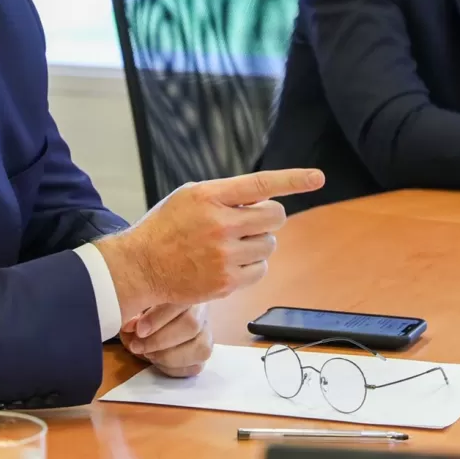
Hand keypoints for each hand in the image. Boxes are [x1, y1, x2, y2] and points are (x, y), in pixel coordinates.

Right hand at [96, 168, 324, 321]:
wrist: (141, 266)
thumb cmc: (167, 226)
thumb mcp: (191, 196)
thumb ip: (227, 193)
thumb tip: (265, 194)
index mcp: (210, 197)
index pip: (260, 184)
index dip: (293, 179)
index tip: (318, 178)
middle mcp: (220, 225)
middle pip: (275, 217)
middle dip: (269, 217)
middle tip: (252, 221)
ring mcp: (224, 256)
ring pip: (269, 244)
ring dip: (259, 242)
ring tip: (233, 243)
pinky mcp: (226, 282)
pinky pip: (261, 270)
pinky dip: (253, 265)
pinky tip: (231, 262)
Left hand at [121, 303, 212, 377]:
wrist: (148, 320)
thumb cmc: (141, 307)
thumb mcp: (134, 303)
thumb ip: (132, 308)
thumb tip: (131, 326)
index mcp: (185, 289)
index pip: (181, 301)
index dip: (159, 318)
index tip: (138, 329)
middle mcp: (201, 309)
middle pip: (192, 325)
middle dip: (160, 340)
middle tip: (137, 345)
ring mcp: (206, 333)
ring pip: (201, 348)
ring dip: (169, 356)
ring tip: (147, 353)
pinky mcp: (202, 353)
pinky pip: (196, 366)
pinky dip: (172, 368)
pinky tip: (157, 361)